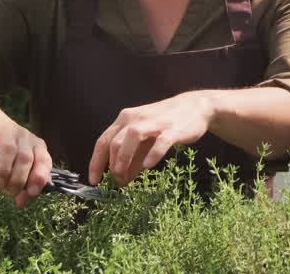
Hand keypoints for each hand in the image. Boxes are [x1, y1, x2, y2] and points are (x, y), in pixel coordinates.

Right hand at [0, 104, 52, 208]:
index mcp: (37, 146)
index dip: (39, 178)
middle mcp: (25, 138)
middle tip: (8, 192)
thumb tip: (22, 202)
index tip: (31, 193)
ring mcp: (7, 132)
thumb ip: (23, 181)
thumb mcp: (18, 162)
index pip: (44, 161)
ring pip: (9, 151)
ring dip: (4, 171)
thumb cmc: (6, 147)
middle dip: (18, 180)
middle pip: (26, 159)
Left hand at [88, 91, 213, 186]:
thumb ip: (133, 158)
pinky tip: (149, 166)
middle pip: (115, 141)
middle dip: (112, 164)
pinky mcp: (173, 128)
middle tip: (116, 181)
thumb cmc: (166, 124)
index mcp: (125, 119)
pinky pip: (161, 141)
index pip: (103, 141)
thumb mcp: (145, 140)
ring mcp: (155, 122)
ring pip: (132, 136)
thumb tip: (121, 179)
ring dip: (124, 157)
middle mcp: (136, 118)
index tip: (94, 180)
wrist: (195, 107)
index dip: (96, 162)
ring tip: (123, 176)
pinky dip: (153, 153)